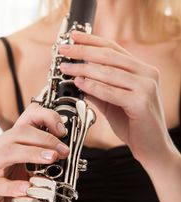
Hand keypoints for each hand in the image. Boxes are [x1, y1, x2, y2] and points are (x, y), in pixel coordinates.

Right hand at [0, 103, 68, 201]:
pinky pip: (2, 183)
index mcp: (9, 142)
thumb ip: (46, 167)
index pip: (27, 117)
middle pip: (20, 132)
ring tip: (51, 159)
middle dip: (46, 139)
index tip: (63, 131)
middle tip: (63, 152)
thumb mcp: (30, 175)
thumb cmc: (8, 191)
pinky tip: (29, 189)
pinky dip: (17, 185)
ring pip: (10, 151)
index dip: (47, 118)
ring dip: (34, 153)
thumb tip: (73, 166)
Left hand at [59, 31, 172, 167]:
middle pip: (109, 57)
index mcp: (142, 70)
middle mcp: (147, 74)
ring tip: (66, 68)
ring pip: (109, 72)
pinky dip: (94, 87)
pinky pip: (112, 92)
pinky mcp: (142, 102)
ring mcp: (146, 87)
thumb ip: (99, 89)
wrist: (151, 148)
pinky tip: (80, 83)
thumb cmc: (134, 125)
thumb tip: (78, 77)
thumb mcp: (112, 103)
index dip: (91, 41)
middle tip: (64, 50)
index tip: (73, 38)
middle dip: (83, 52)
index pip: (114, 49)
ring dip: (84, 69)